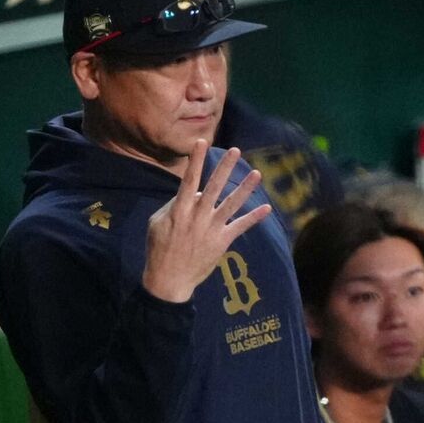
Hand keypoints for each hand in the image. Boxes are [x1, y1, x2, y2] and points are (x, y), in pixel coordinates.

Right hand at [143, 140, 270, 301]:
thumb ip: (172, 206)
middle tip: (235, 150)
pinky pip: (240, 227)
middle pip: (214, 187)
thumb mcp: (156, 224)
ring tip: (257, 173)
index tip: (202, 142)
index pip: (189, 180)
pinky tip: (266, 207)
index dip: (196, 161)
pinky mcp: (222, 242)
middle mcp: (197, 217)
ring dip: (245, 188)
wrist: (169, 280)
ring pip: (231, 204)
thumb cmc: (159, 250)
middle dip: (224, 167)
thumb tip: (190, 194)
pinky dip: (253, 218)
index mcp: (179, 210)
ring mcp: (211, 229)